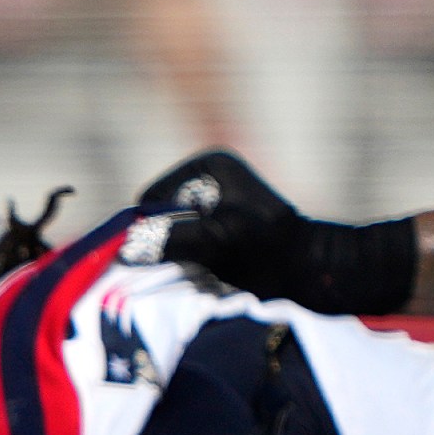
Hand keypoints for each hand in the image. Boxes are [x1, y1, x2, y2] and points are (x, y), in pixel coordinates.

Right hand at [129, 150, 414, 319]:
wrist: (312, 271)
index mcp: (206, 163)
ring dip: (178, 254)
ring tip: (210, 266)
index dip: (156, 231)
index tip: (188, 251)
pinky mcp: (215, 218)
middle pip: (156, 216)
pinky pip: (182, 240)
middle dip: (167, 242)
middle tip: (197, 262)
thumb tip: (122, 249)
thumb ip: (169, 239)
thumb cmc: (270, 252)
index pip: (148, 201)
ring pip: (167, 232)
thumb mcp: (217, 241)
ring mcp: (211, 196)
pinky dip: (189, 258)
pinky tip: (214, 268)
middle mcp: (205, 174)